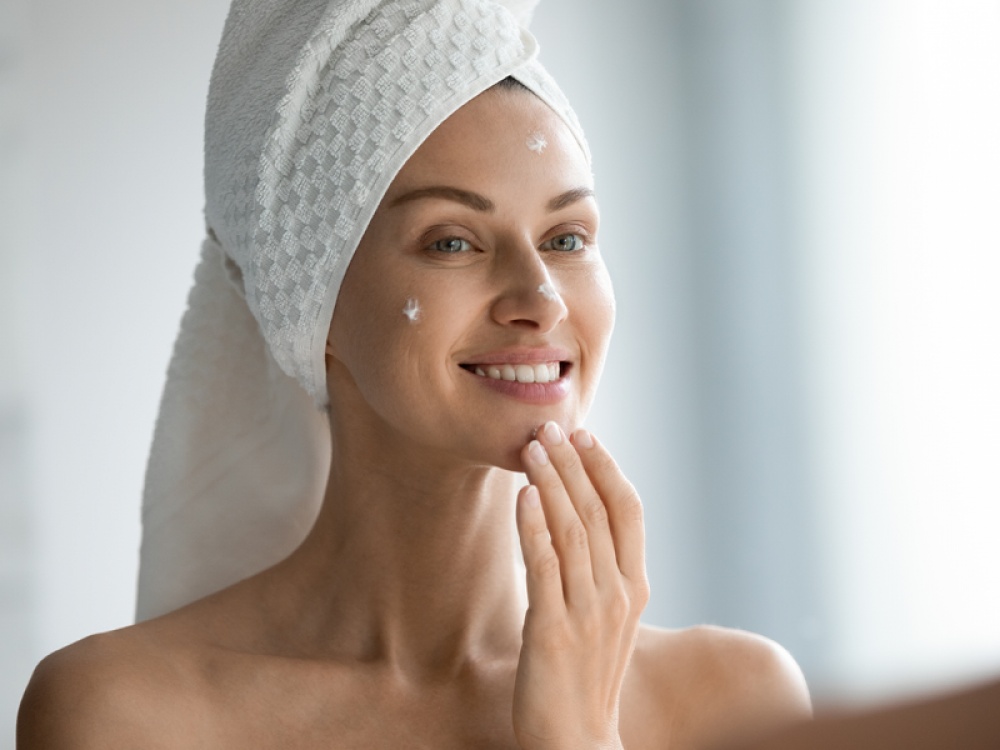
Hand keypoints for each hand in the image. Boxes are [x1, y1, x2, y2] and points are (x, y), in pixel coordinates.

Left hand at [512, 421, 648, 749]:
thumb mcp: (607, 618)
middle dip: (572, 464)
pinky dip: (534, 527)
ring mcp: (588, 611)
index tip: (584, 436)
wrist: (577, 742)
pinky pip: (545, 566)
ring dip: (551, 483)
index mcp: (635, 586)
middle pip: (597, 510)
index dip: (606, 468)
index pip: (628, 511)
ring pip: (572, 530)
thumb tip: (578, 520)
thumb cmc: (586, 676)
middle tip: (548, 428)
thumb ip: (601, 571)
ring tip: (530, 448)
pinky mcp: (555, 630)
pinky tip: (523, 496)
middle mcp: (618, 593)